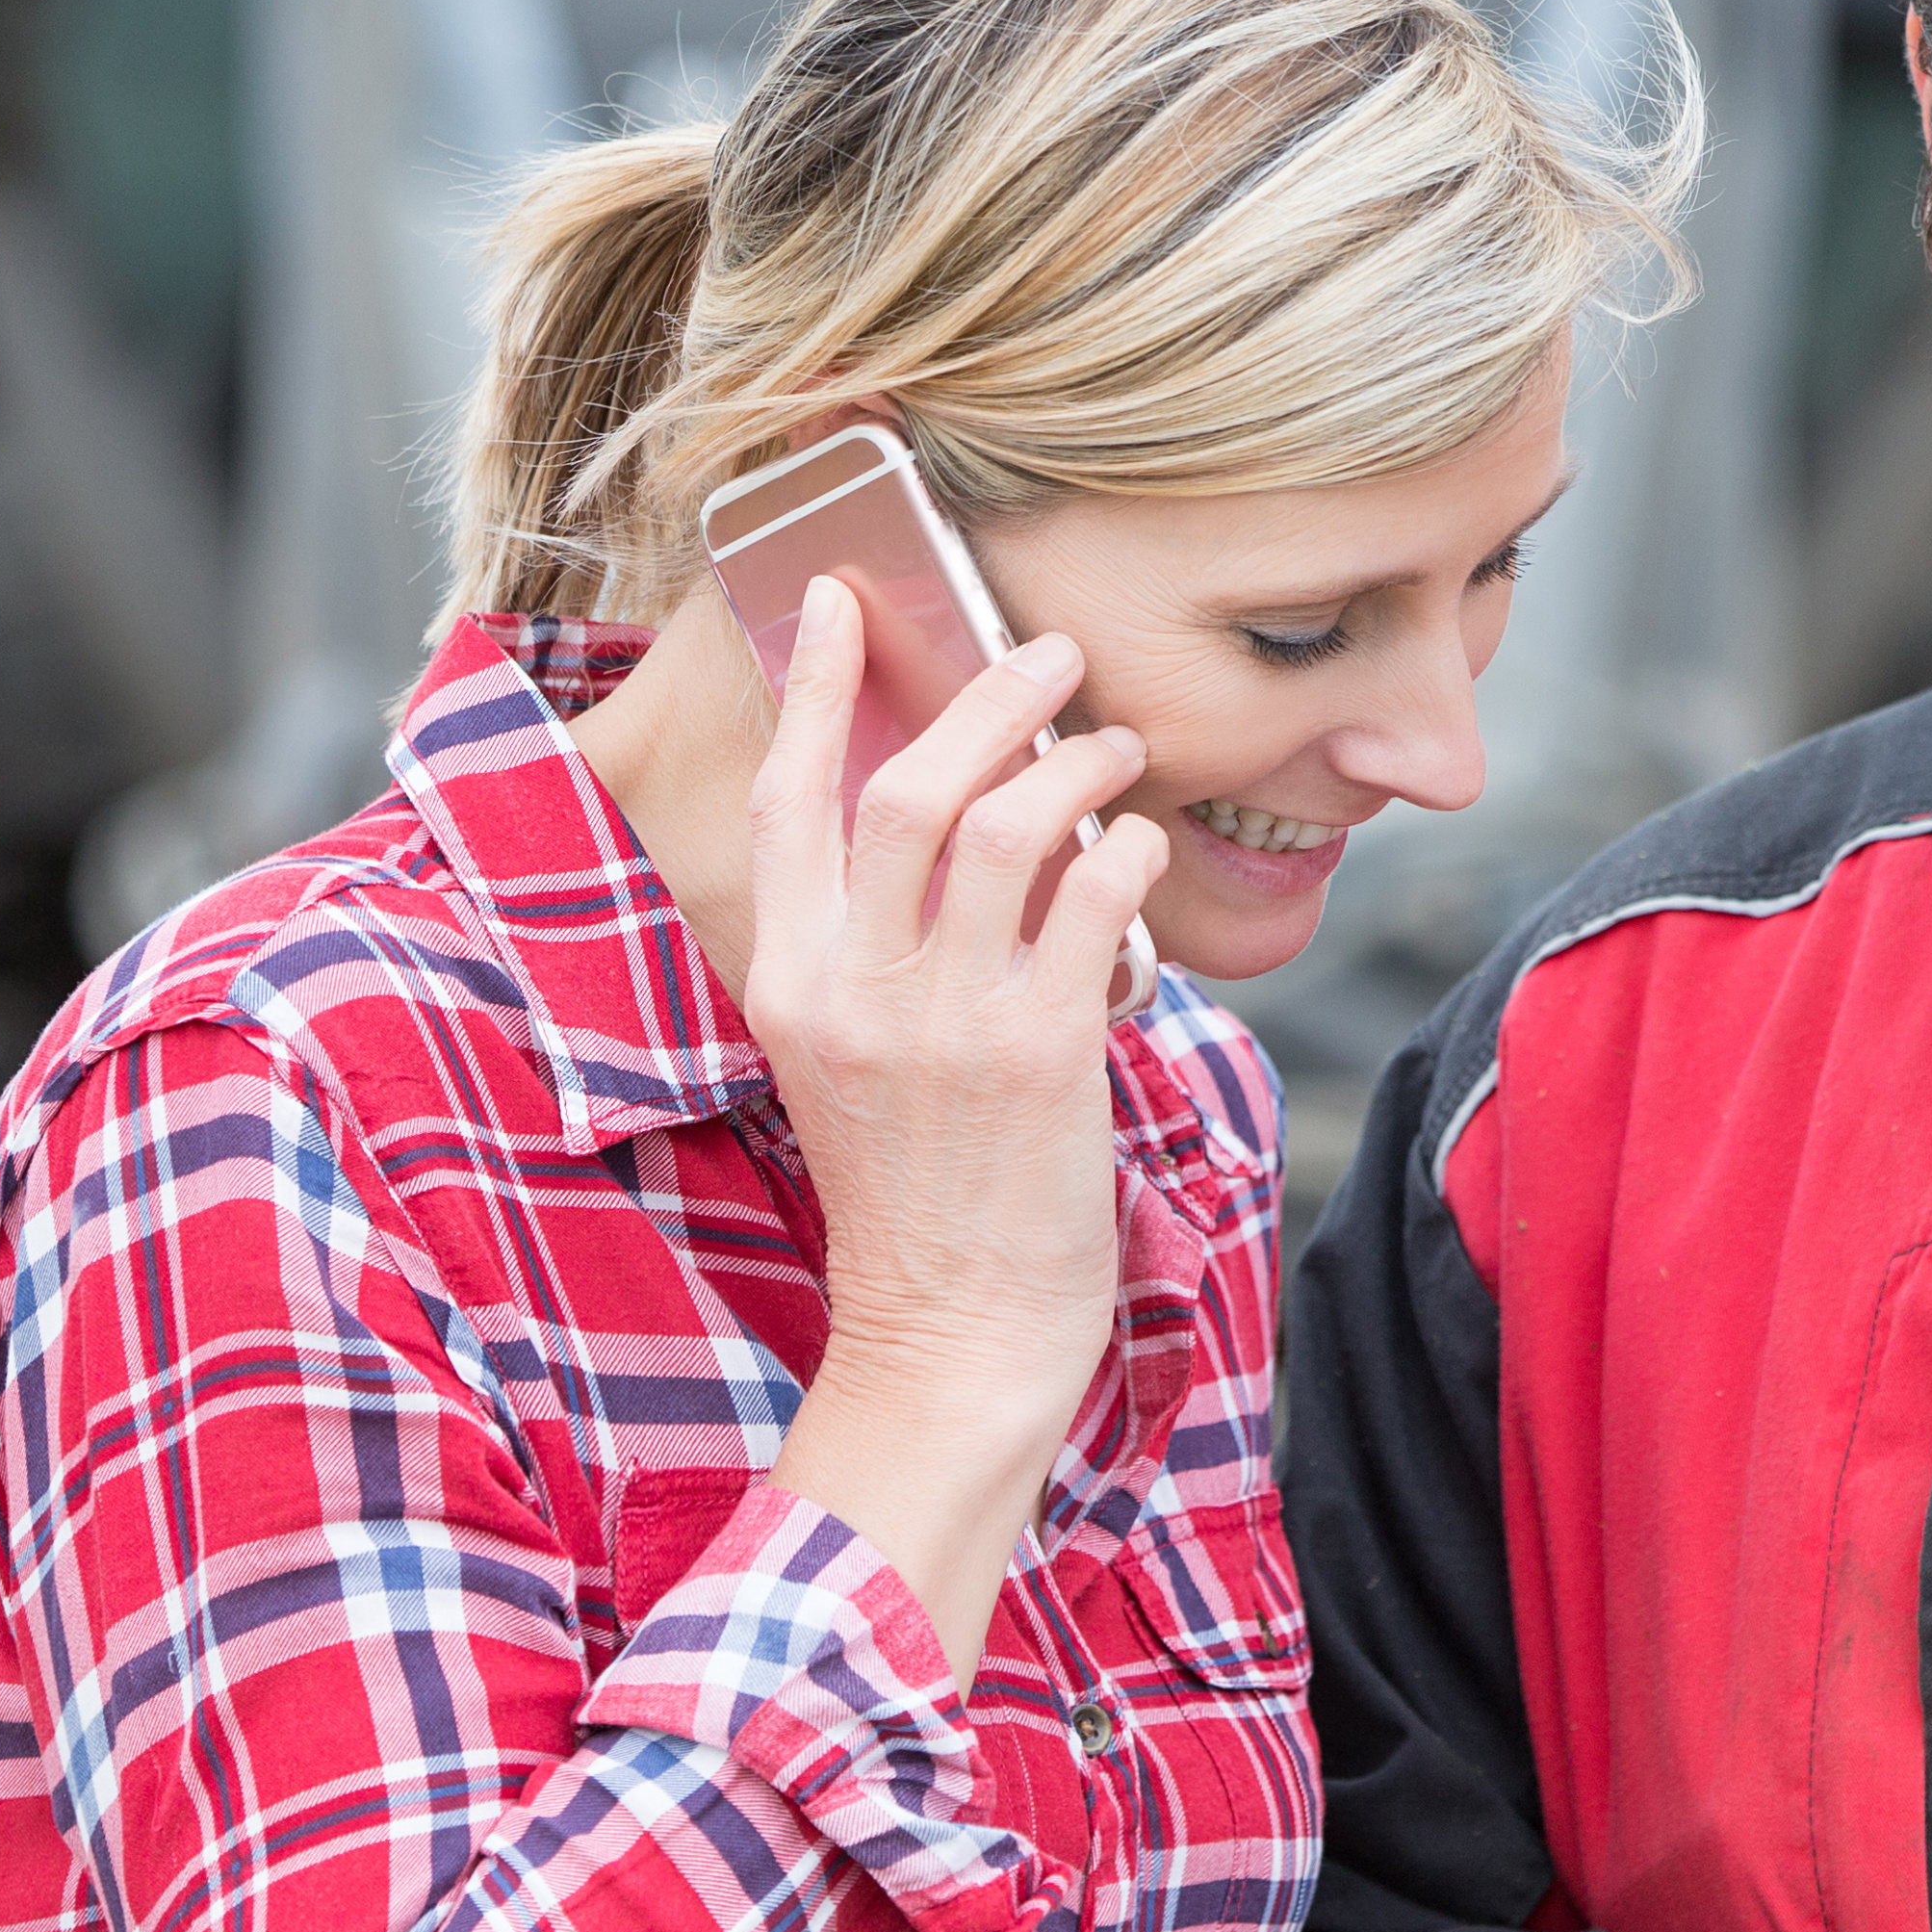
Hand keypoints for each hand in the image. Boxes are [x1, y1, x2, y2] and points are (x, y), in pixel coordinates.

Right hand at [738, 579, 1168, 1678]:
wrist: (949, 1334)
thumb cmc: (919, 1195)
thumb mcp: (849, 1060)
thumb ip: (874, 949)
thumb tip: (955, 818)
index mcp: (790, 982)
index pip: (789, 798)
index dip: (812, 684)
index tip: (839, 597)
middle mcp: (857, 990)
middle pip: (911, 783)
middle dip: (989, 693)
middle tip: (1050, 655)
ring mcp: (947, 1023)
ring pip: (1010, 824)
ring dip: (1077, 760)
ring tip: (1116, 747)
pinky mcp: (1041, 1055)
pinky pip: (1093, 901)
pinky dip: (1126, 850)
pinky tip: (1141, 846)